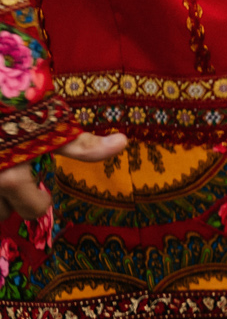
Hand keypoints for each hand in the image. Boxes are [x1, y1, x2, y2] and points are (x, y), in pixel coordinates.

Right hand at [0, 130, 127, 220]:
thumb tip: (123, 143)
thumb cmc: (18, 105)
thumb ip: (83, 144)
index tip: (43, 191)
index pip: (31, 210)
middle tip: (18, 178)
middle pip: (2, 214)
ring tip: (4, 170)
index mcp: (11, 179)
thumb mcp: (53, 124)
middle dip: (11, 201)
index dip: (40, 201)